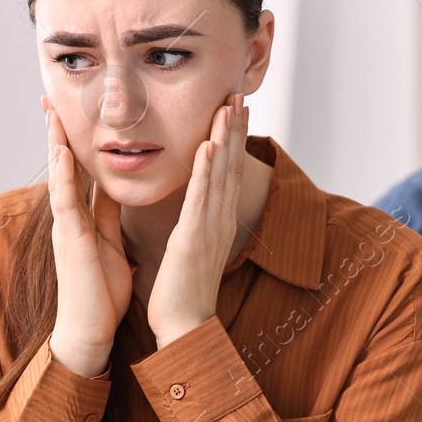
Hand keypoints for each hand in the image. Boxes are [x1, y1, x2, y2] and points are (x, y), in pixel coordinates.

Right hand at [45, 108, 131, 377]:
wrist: (90, 333)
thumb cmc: (101, 294)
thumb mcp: (110, 244)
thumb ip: (108, 217)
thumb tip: (114, 190)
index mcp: (81, 220)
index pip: (78, 173)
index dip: (73, 142)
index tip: (70, 112)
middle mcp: (68, 220)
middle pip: (61, 168)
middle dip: (56, 133)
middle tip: (50, 98)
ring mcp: (66, 229)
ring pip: (59, 178)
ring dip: (55, 144)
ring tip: (52, 113)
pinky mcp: (70, 241)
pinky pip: (66, 202)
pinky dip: (64, 175)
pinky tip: (63, 152)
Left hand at [147, 94, 248, 348]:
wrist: (184, 329)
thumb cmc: (182, 294)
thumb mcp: (190, 251)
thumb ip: (193, 227)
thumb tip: (191, 212)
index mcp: (216, 222)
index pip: (227, 172)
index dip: (232, 138)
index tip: (235, 108)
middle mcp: (219, 220)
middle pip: (230, 165)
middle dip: (235, 128)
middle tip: (239, 92)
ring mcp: (209, 228)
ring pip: (219, 175)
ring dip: (224, 138)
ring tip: (229, 106)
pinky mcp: (193, 239)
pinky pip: (199, 199)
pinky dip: (204, 171)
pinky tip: (207, 146)